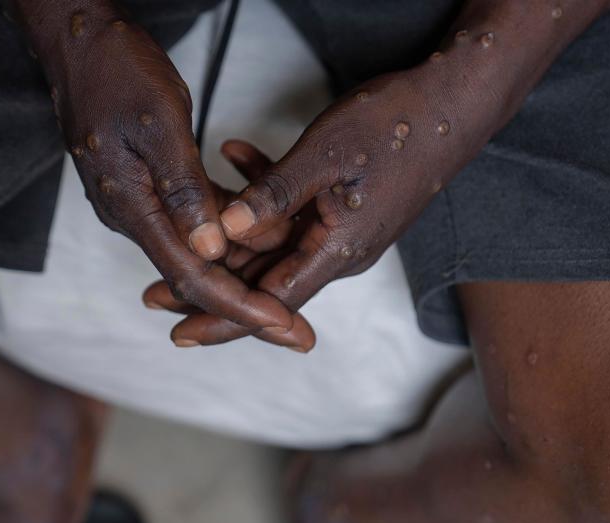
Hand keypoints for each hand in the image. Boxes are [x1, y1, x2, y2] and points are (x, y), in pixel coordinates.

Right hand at [32, 6, 293, 332]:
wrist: (78, 43)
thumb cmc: (116, 71)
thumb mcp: (160, 124)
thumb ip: (185, 190)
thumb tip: (211, 249)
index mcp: (132, 209)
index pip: (192, 277)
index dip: (241, 307)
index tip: (283, 326)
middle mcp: (133, 218)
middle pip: (197, 279)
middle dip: (250, 306)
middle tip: (299, 332)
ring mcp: (139, 205)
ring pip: (199, 253)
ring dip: (245, 270)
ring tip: (293, 293)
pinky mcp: (149, 189)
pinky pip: (193, 223)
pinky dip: (229, 233)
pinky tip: (265, 237)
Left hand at [152, 60, 492, 347]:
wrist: (455, 102)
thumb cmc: (397, 125)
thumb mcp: (323, 156)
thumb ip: (272, 195)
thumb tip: (225, 230)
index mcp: (337, 250)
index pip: (270, 302)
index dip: (223, 320)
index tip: (180, 333)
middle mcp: (340, 252)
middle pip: (265, 280)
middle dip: (211, 282)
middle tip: (154, 290)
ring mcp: (343, 230)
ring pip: (274, 244)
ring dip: (229, 233)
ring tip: (182, 229)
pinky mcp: (344, 207)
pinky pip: (294, 211)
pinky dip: (263, 189)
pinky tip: (233, 155)